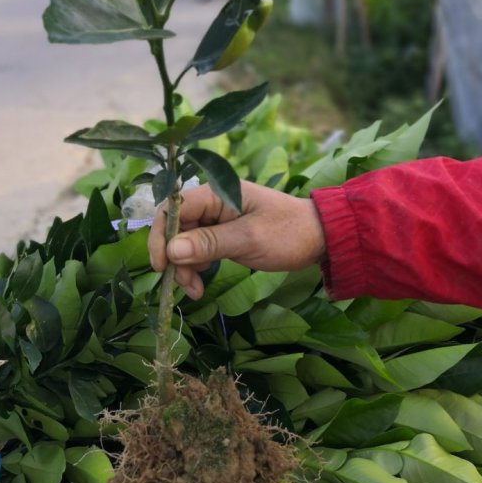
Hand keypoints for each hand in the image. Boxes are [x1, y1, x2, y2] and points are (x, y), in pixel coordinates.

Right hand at [148, 180, 324, 299]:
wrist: (320, 238)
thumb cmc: (288, 233)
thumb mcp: (249, 239)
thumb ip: (209, 243)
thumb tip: (171, 250)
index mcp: (217, 193)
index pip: (174, 208)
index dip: (161, 235)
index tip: (161, 265)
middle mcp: (213, 202)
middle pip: (175, 226)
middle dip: (174, 257)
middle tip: (182, 285)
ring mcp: (217, 219)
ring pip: (184, 242)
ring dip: (184, 267)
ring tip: (195, 290)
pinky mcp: (222, 235)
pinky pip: (197, 249)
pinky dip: (195, 268)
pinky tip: (200, 285)